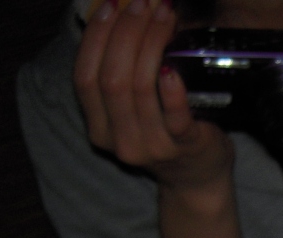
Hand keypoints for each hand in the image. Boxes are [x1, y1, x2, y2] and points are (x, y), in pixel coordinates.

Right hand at [74, 0, 232, 191]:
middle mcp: (120, 140)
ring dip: (152, 44)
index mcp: (99, 127)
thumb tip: (121, 12)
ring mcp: (152, 147)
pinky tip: (171, 66)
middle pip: (112, 79)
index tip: (111, 5)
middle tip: (142, 4)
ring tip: (164, 15)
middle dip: (126, 33)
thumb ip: (121, 71)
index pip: (85, 77)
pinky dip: (172, 90)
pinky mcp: (185, 146)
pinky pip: (175, 116)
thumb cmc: (165, 130)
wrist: (197, 175)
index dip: (96, 37)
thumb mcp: (133, 106)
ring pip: (141, 90)